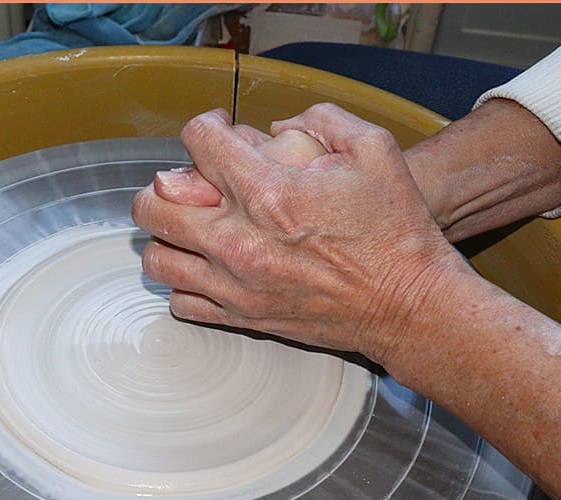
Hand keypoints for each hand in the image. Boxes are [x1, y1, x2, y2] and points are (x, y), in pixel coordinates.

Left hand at [131, 104, 469, 363]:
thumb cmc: (394, 230)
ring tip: (192, 227)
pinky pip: (180, 302)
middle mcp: (240, 241)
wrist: (408, 304)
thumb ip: (319, 120)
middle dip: (165, 183)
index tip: (221, 132)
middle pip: (152, 204)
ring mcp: (236, 285)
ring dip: (167, 235)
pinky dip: (184, 283)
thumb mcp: (372, 148)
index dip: (207, 126)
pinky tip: (207, 267)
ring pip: (156, 257)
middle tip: (191, 183)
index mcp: (269, 192)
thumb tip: (275, 129)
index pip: (197, 141)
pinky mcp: (242, 318)